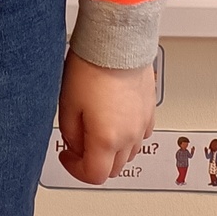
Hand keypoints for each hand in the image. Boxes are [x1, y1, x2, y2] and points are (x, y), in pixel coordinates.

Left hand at [55, 50, 155, 184]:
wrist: (117, 40)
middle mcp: (129, 136)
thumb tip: (76, 145)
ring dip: (111, 150)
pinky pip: (139, 134)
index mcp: (107, 139)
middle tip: (77, 144)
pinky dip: (126, 136)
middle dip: (93, 161)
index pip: (94, 176)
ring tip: (95, 128)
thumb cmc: (91, 65)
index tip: (67, 156)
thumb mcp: (68, 102)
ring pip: (128, 154)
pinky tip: (113, 119)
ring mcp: (142, 123)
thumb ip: (71, 133)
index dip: (75, 170)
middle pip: (113, 169)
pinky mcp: (150, 110)